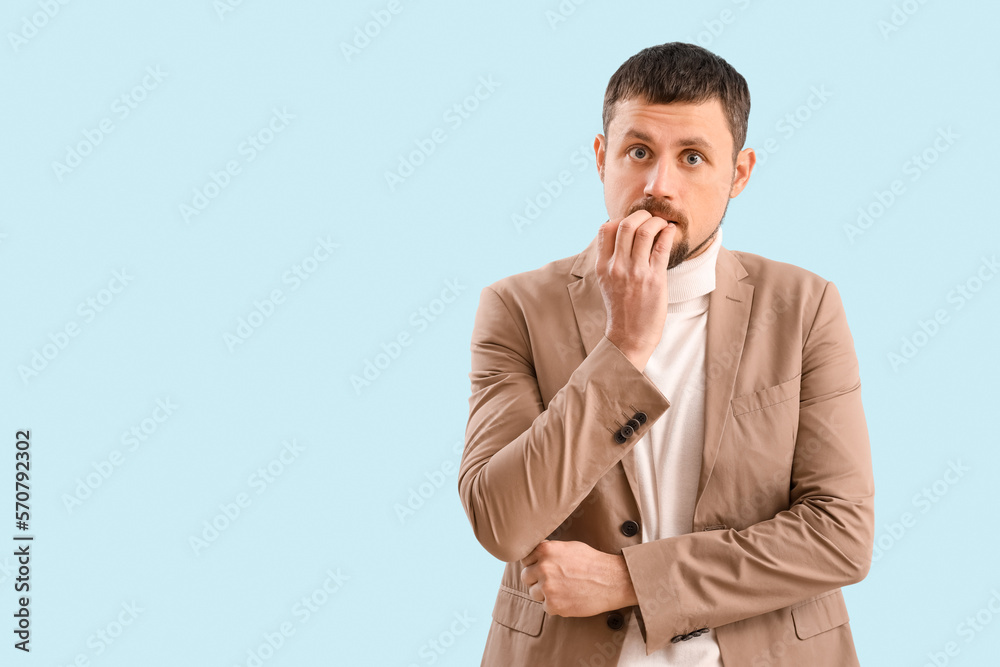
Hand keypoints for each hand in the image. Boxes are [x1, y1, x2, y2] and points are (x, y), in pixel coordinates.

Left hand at [519, 540, 637, 616]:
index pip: (525, 559)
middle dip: (536, 580)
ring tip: (563, 590)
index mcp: (545, 550)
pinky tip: (568, 598)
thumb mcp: (568, 547)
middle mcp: (543, 567)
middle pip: (526, 577)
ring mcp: (547, 587)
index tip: (543, 568)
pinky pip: (545, 607)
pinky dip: (555, 605)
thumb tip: (533, 556)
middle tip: (553, 581)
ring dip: (545, 594)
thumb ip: (548, 551)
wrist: (612, 580)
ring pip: (533, 593)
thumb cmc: (592, 562)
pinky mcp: (554, 605)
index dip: (534, 564)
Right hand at [596, 211, 676, 370]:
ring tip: (662, 224)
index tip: (632, 223)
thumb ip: (612, 261)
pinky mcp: (654, 279)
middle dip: (641, 214)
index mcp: (602, 266)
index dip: (619, 219)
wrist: (629, 336)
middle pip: (625, 224)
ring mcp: (635, 272)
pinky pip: (661, 246)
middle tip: (650, 217)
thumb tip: (623, 239)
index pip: (605, 229)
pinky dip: (667, 233)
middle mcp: (617, 267)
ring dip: (656, 221)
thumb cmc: (622, 310)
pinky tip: (671, 231)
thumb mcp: (607, 283)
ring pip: (644, 231)